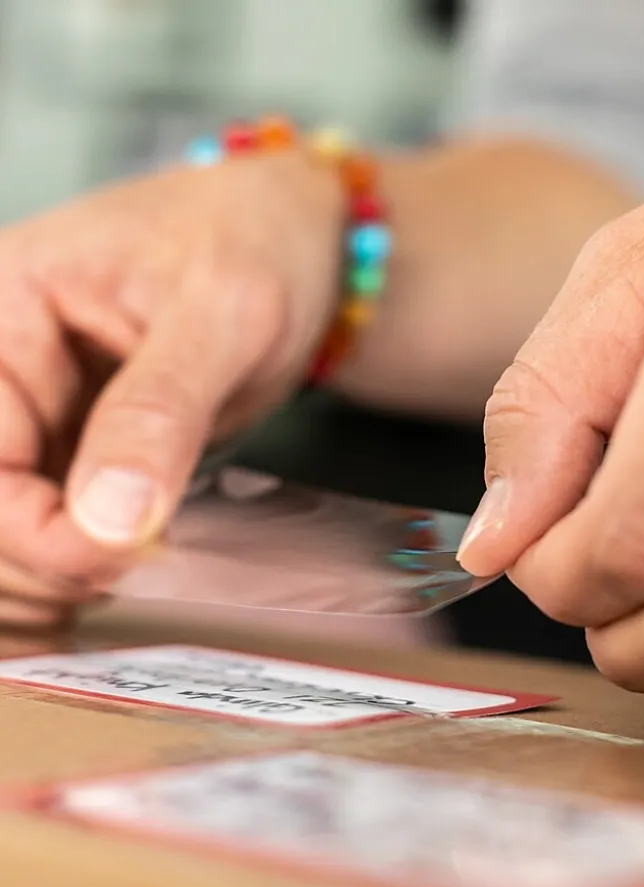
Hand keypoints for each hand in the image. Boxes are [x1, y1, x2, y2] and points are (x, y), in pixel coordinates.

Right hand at [0, 150, 340, 624]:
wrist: (299, 244)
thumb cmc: (256, 243)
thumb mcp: (219, 315)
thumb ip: (159, 410)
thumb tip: (105, 519)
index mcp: (5, 303)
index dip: (29, 527)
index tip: (108, 563)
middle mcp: (6, 357)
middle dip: (43, 550)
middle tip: (128, 570)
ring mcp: (42, 399)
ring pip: (19, 509)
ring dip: (64, 558)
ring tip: (138, 564)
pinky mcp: (83, 432)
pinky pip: (65, 505)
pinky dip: (93, 543)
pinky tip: (135, 556)